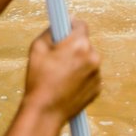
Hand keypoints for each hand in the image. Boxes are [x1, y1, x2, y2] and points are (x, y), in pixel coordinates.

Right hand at [11, 20, 100, 135]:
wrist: (45, 111)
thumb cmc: (39, 80)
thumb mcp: (37, 47)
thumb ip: (50, 31)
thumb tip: (58, 24)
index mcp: (79, 44)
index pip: (81, 24)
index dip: (71, 25)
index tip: (65, 28)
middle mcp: (93, 57)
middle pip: (84, 43)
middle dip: (73, 47)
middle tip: (58, 56)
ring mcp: (97, 73)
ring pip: (88, 60)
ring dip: (78, 62)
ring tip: (61, 74)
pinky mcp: (98, 88)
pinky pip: (90, 75)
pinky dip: (81, 77)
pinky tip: (67, 84)